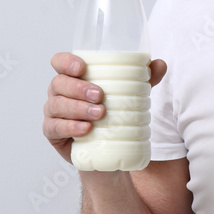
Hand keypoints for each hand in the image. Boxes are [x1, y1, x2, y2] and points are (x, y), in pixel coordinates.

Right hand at [42, 52, 166, 162]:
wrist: (107, 151)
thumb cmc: (113, 115)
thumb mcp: (130, 95)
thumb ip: (145, 79)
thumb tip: (160, 64)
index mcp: (73, 77)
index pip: (59, 62)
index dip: (66, 62)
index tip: (82, 67)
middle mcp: (59, 92)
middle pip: (58, 83)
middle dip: (79, 88)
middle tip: (100, 96)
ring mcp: (53, 113)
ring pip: (57, 105)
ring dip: (78, 108)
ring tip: (100, 113)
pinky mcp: (52, 133)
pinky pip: (55, 127)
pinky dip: (70, 127)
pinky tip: (86, 129)